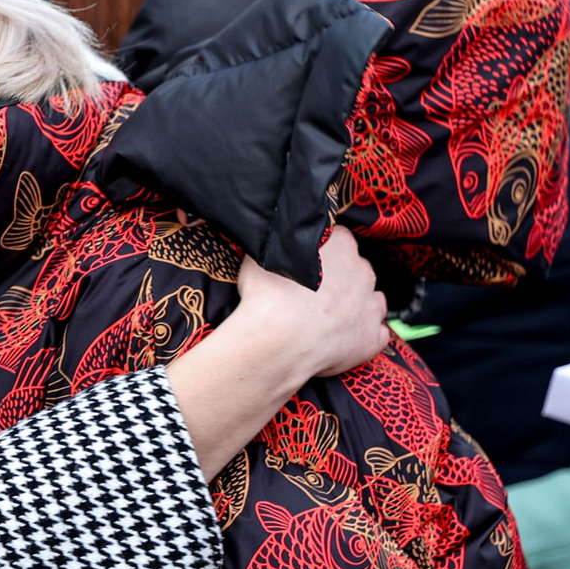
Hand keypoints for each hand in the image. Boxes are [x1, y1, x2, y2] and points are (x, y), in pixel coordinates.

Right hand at [165, 228, 389, 472]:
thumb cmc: (261, 296)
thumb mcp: (250, 258)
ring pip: (368, 299)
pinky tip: (332, 346)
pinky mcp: (373, 340)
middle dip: (337, 279)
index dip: (315, 252)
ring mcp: (372, 308)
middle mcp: (363, 271)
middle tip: (304, 295)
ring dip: (350, 307)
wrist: (277, 342)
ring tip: (316, 323)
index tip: (297, 267)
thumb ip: (250, 242)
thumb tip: (196, 222)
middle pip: (356, 267)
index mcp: (335, 244)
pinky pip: (372, 334)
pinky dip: (358, 339)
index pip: (333, 237)